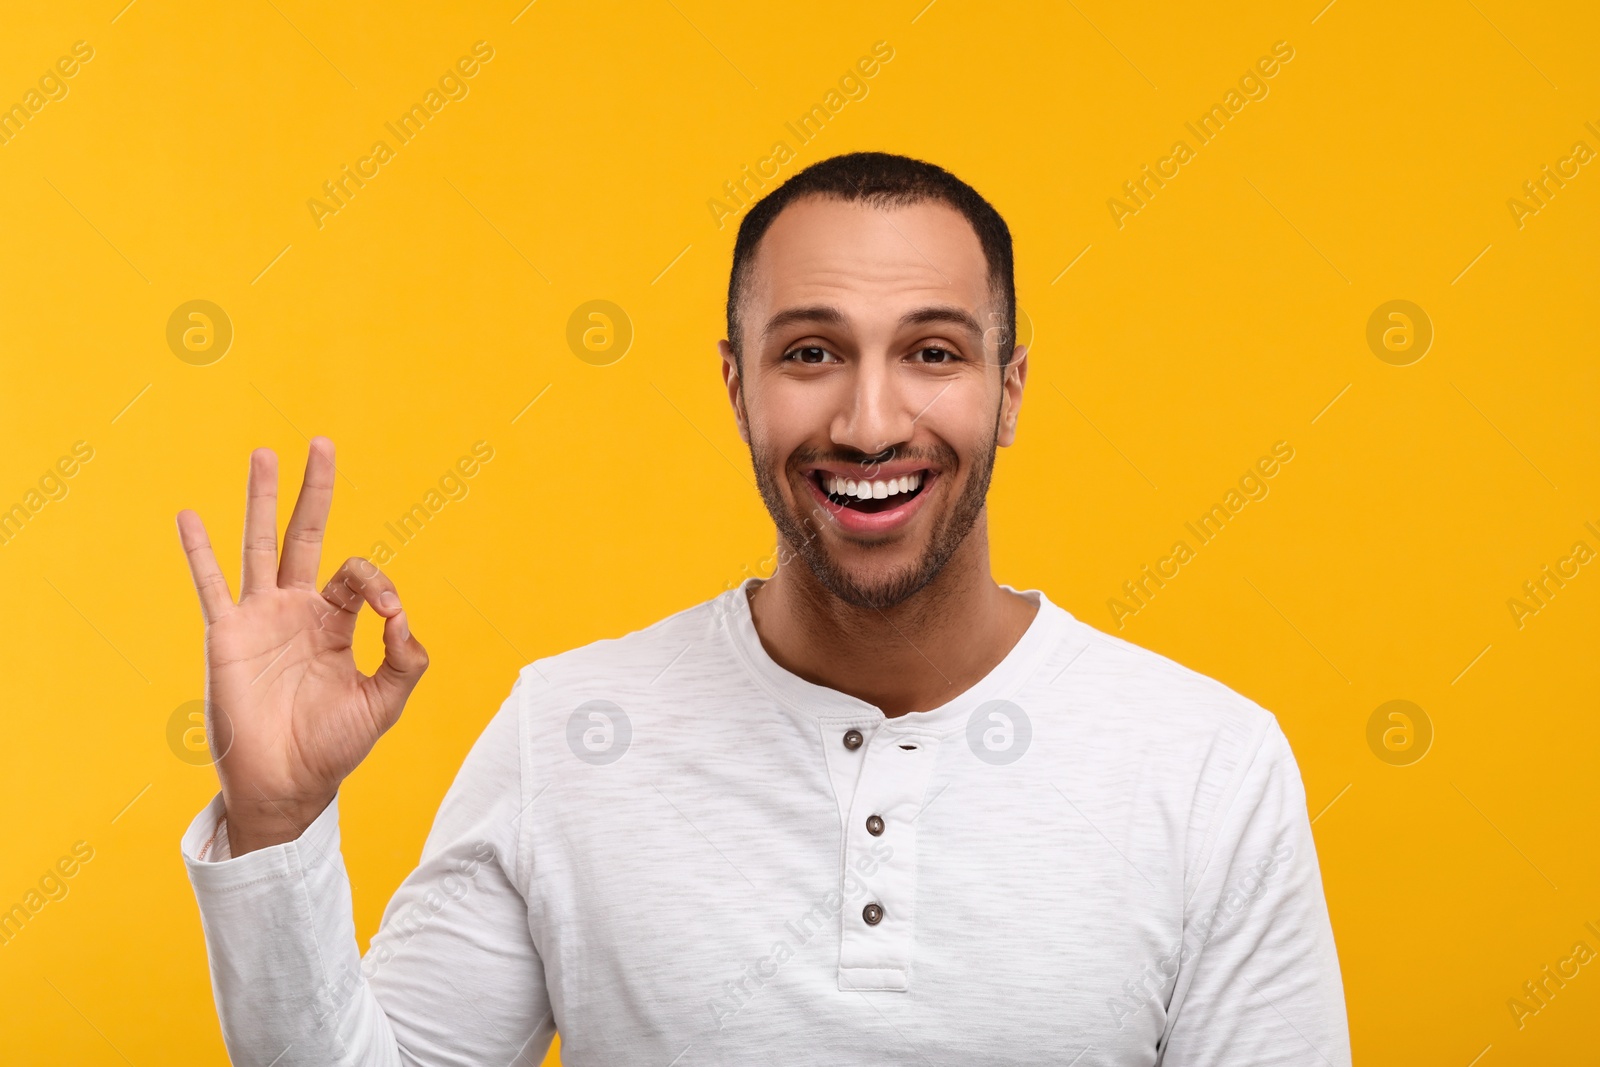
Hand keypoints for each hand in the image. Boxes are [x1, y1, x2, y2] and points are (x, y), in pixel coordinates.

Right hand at [175, 438, 428, 854]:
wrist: (287, 785)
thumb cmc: (334, 747)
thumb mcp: (385, 702)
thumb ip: (406, 659)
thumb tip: (405, 616)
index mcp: (337, 624)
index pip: (359, 576)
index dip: (379, 582)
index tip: (390, 613)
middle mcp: (298, 611)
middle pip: (307, 536)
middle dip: (314, 491)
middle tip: (321, 443)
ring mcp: (260, 618)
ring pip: (260, 545)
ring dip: (261, 499)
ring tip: (264, 452)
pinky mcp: (228, 635)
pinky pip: (210, 585)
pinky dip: (199, 550)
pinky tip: (188, 514)